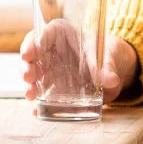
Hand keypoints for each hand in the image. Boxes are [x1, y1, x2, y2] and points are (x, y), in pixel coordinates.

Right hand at [21, 25, 138, 103]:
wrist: (116, 69)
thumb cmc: (109, 52)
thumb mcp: (110, 56)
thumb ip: (108, 67)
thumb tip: (112, 79)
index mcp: (64, 35)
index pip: (45, 33)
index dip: (33, 42)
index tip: (28, 54)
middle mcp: (54, 52)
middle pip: (33, 55)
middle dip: (27, 66)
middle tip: (28, 77)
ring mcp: (52, 70)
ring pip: (34, 75)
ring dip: (30, 85)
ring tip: (31, 94)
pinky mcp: (56, 88)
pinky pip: (44, 94)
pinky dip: (39, 102)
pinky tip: (36, 110)